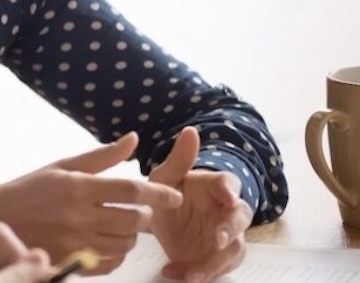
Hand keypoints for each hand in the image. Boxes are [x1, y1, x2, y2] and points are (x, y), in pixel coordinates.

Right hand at [0, 133, 182, 274]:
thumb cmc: (28, 189)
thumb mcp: (61, 167)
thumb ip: (100, 157)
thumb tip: (134, 139)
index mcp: (77, 186)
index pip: (131, 191)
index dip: (159, 193)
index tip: (174, 197)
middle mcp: (77, 215)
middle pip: (134, 220)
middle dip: (143, 217)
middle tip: (137, 212)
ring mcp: (73, 241)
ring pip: (125, 244)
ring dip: (130, 236)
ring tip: (120, 227)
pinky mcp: (69, 260)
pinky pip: (109, 264)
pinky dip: (115, 255)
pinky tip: (106, 243)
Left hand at [149, 127, 252, 281]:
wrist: (160, 219)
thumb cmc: (168, 191)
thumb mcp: (164, 176)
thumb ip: (179, 159)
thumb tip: (190, 130)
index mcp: (216, 186)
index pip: (230, 184)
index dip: (229, 190)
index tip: (226, 196)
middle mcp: (226, 211)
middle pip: (240, 218)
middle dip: (231, 229)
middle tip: (218, 239)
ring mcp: (224, 236)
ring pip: (233, 250)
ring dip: (215, 262)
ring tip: (192, 273)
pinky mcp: (216, 257)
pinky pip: (216, 268)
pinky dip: (197, 273)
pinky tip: (175, 273)